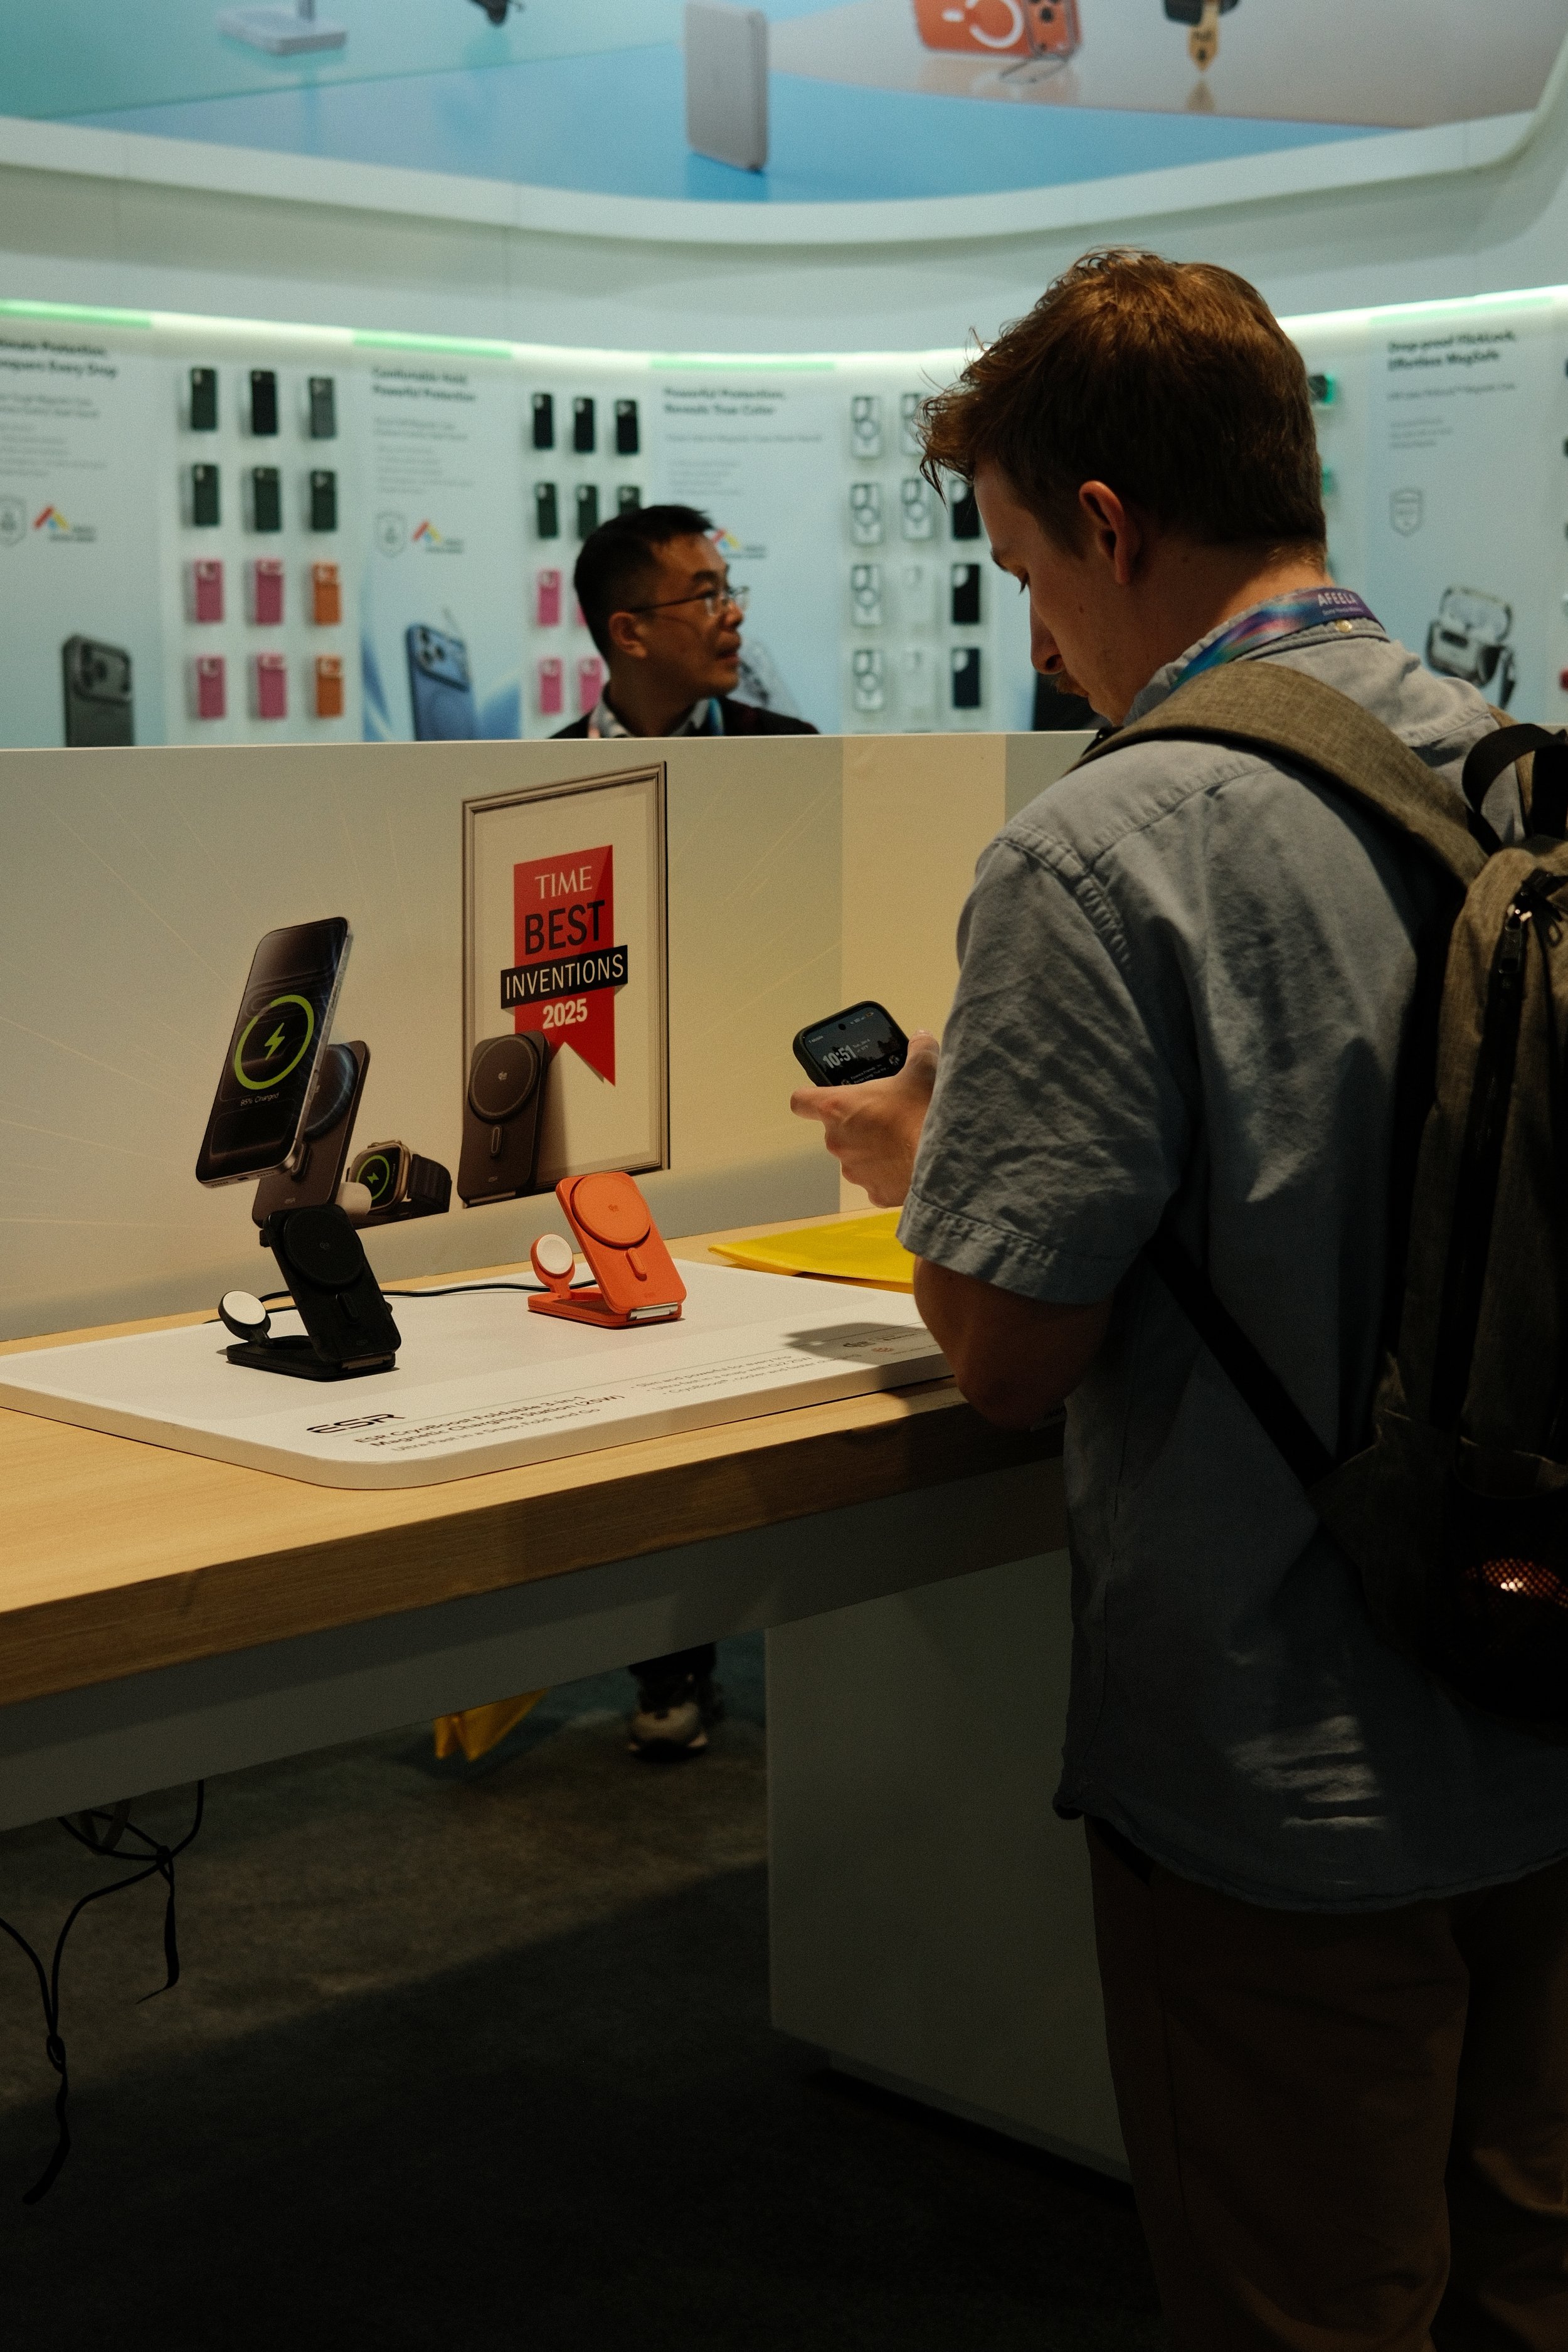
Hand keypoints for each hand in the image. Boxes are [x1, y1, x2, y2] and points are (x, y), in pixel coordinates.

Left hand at [789, 1030, 938, 1207]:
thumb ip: (918, 1050)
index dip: (810, 1099)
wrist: (945, 1160)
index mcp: (838, 1108)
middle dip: (859, 1124)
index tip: (824, 1098)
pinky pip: (878, 1181)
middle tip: (888, 1115)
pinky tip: (912, 1164)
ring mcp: (854, 1171)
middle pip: (837, 1129)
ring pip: (858, 1157)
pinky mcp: (875, 1193)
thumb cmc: (922, 1112)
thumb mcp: (923, 1070)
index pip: (802, 1102)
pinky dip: (891, 1174)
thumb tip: (921, 1038)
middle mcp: (838, 1141)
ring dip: (874, 1150)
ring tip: (904, 1141)